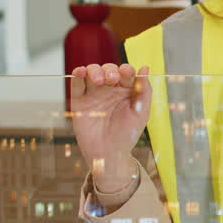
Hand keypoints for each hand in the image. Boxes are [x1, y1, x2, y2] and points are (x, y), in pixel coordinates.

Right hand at [70, 64, 151, 186]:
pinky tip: (81, 72)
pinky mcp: (79, 100)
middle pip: (108, 69)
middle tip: (111, 79)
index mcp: (127, 91)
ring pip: (92, 72)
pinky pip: (77, 83)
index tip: (126, 72)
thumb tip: (145, 67)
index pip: (126, 73)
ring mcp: (94, 94)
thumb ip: (144, 90)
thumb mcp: (141, 113)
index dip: (126, 69)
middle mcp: (110, 89)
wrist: (108, 154)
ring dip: (95, 70)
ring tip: (99, 80)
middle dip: (110, 70)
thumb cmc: (127, 135)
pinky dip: (78, 74)